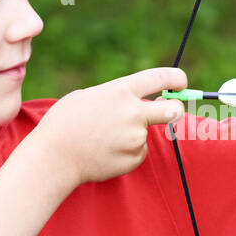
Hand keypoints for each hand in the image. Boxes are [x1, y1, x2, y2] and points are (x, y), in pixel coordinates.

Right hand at [35, 67, 187, 185]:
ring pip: (146, 134)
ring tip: (104, 138)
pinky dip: (126, 152)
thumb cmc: (65, 122)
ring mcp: (135, 137)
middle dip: (176, 109)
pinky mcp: (134, 158)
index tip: (181, 82)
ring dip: (133, 136)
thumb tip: (139, 100)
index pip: (161, 78)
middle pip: (174, 110)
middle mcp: (134, 113)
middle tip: (169, 111)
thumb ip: (117, 96)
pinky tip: (104, 151)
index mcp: (121, 91)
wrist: (54, 156)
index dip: (176, 78)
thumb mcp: (88, 96)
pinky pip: (138, 152)